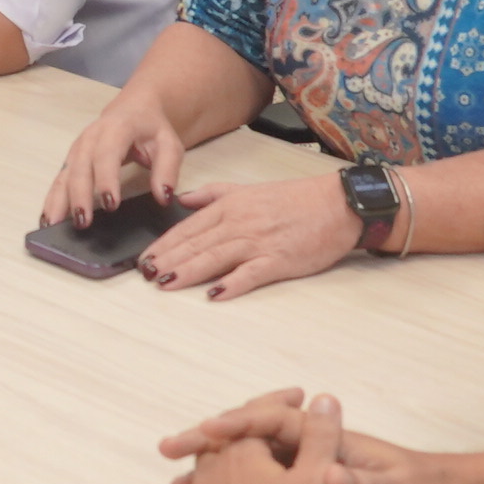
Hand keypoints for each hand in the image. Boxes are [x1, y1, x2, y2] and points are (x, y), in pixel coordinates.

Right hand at [45, 85, 189, 226]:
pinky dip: (52, 199)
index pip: (107, 154)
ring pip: (65, 174)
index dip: (106, 179)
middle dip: (79, 195)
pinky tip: (48, 218)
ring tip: (54, 225)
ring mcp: (78, 148)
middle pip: (80, 167)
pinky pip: (59, 179)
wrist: (135, 109)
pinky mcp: (72, 160)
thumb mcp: (168, 144)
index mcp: (116, 128)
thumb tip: (164, 196)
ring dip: (58, 200)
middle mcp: (91, 137)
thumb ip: (168, 169)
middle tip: (83, 222)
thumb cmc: (152, 128)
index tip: (110, 205)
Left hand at [139, 172, 360, 299]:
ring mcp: (259, 242)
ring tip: (165, 283)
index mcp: (231, 206)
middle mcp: (240, 223)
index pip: (188, 227)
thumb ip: (213, 194)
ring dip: (189, 271)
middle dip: (168, 259)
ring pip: (216, 257)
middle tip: (144, 274)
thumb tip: (182, 199)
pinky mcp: (279, 259)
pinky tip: (214, 294)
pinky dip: (232, 283)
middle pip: (196, 243)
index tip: (144, 258)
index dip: (164, 244)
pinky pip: (250, 273)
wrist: (338, 204)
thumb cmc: (296, 200)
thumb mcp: (249, 189)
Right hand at [165, 390, 458, 483]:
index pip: (276, 424)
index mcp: (330, 442)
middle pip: (253, 437)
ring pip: (251, 462)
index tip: (206, 432)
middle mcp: (314, 450)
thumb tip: (330, 473)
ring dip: (213, 468)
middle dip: (210, 441)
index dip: (240, 425)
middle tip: (170, 451)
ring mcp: (309, 470)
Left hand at [172, 389, 348, 483]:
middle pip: (228, 437)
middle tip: (274, 423)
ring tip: (255, 458)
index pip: (255, 413)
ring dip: (234, 457)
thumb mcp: (317, 479)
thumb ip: (321, 436)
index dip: (279, 401)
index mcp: (238, 452)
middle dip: (252, 426)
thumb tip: (324, 399)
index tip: (299, 396)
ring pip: (215, 467)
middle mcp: (211, 472)